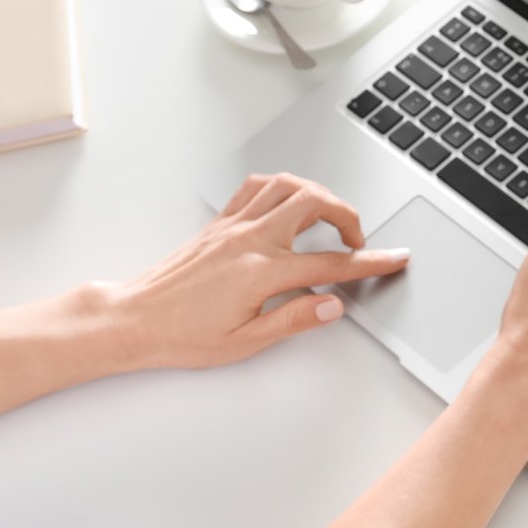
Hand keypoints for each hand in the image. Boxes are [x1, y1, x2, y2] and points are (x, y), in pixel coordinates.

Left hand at [111, 173, 409, 369]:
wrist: (134, 320)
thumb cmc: (182, 335)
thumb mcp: (246, 342)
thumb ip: (295, 319)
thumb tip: (332, 306)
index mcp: (262, 273)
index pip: (331, 264)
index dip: (370, 262)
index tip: (394, 259)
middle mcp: (249, 240)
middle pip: (314, 204)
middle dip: (348, 215)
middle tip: (358, 238)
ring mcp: (232, 226)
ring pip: (286, 185)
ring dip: (317, 193)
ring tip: (329, 214)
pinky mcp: (218, 223)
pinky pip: (255, 187)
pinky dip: (281, 187)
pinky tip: (288, 203)